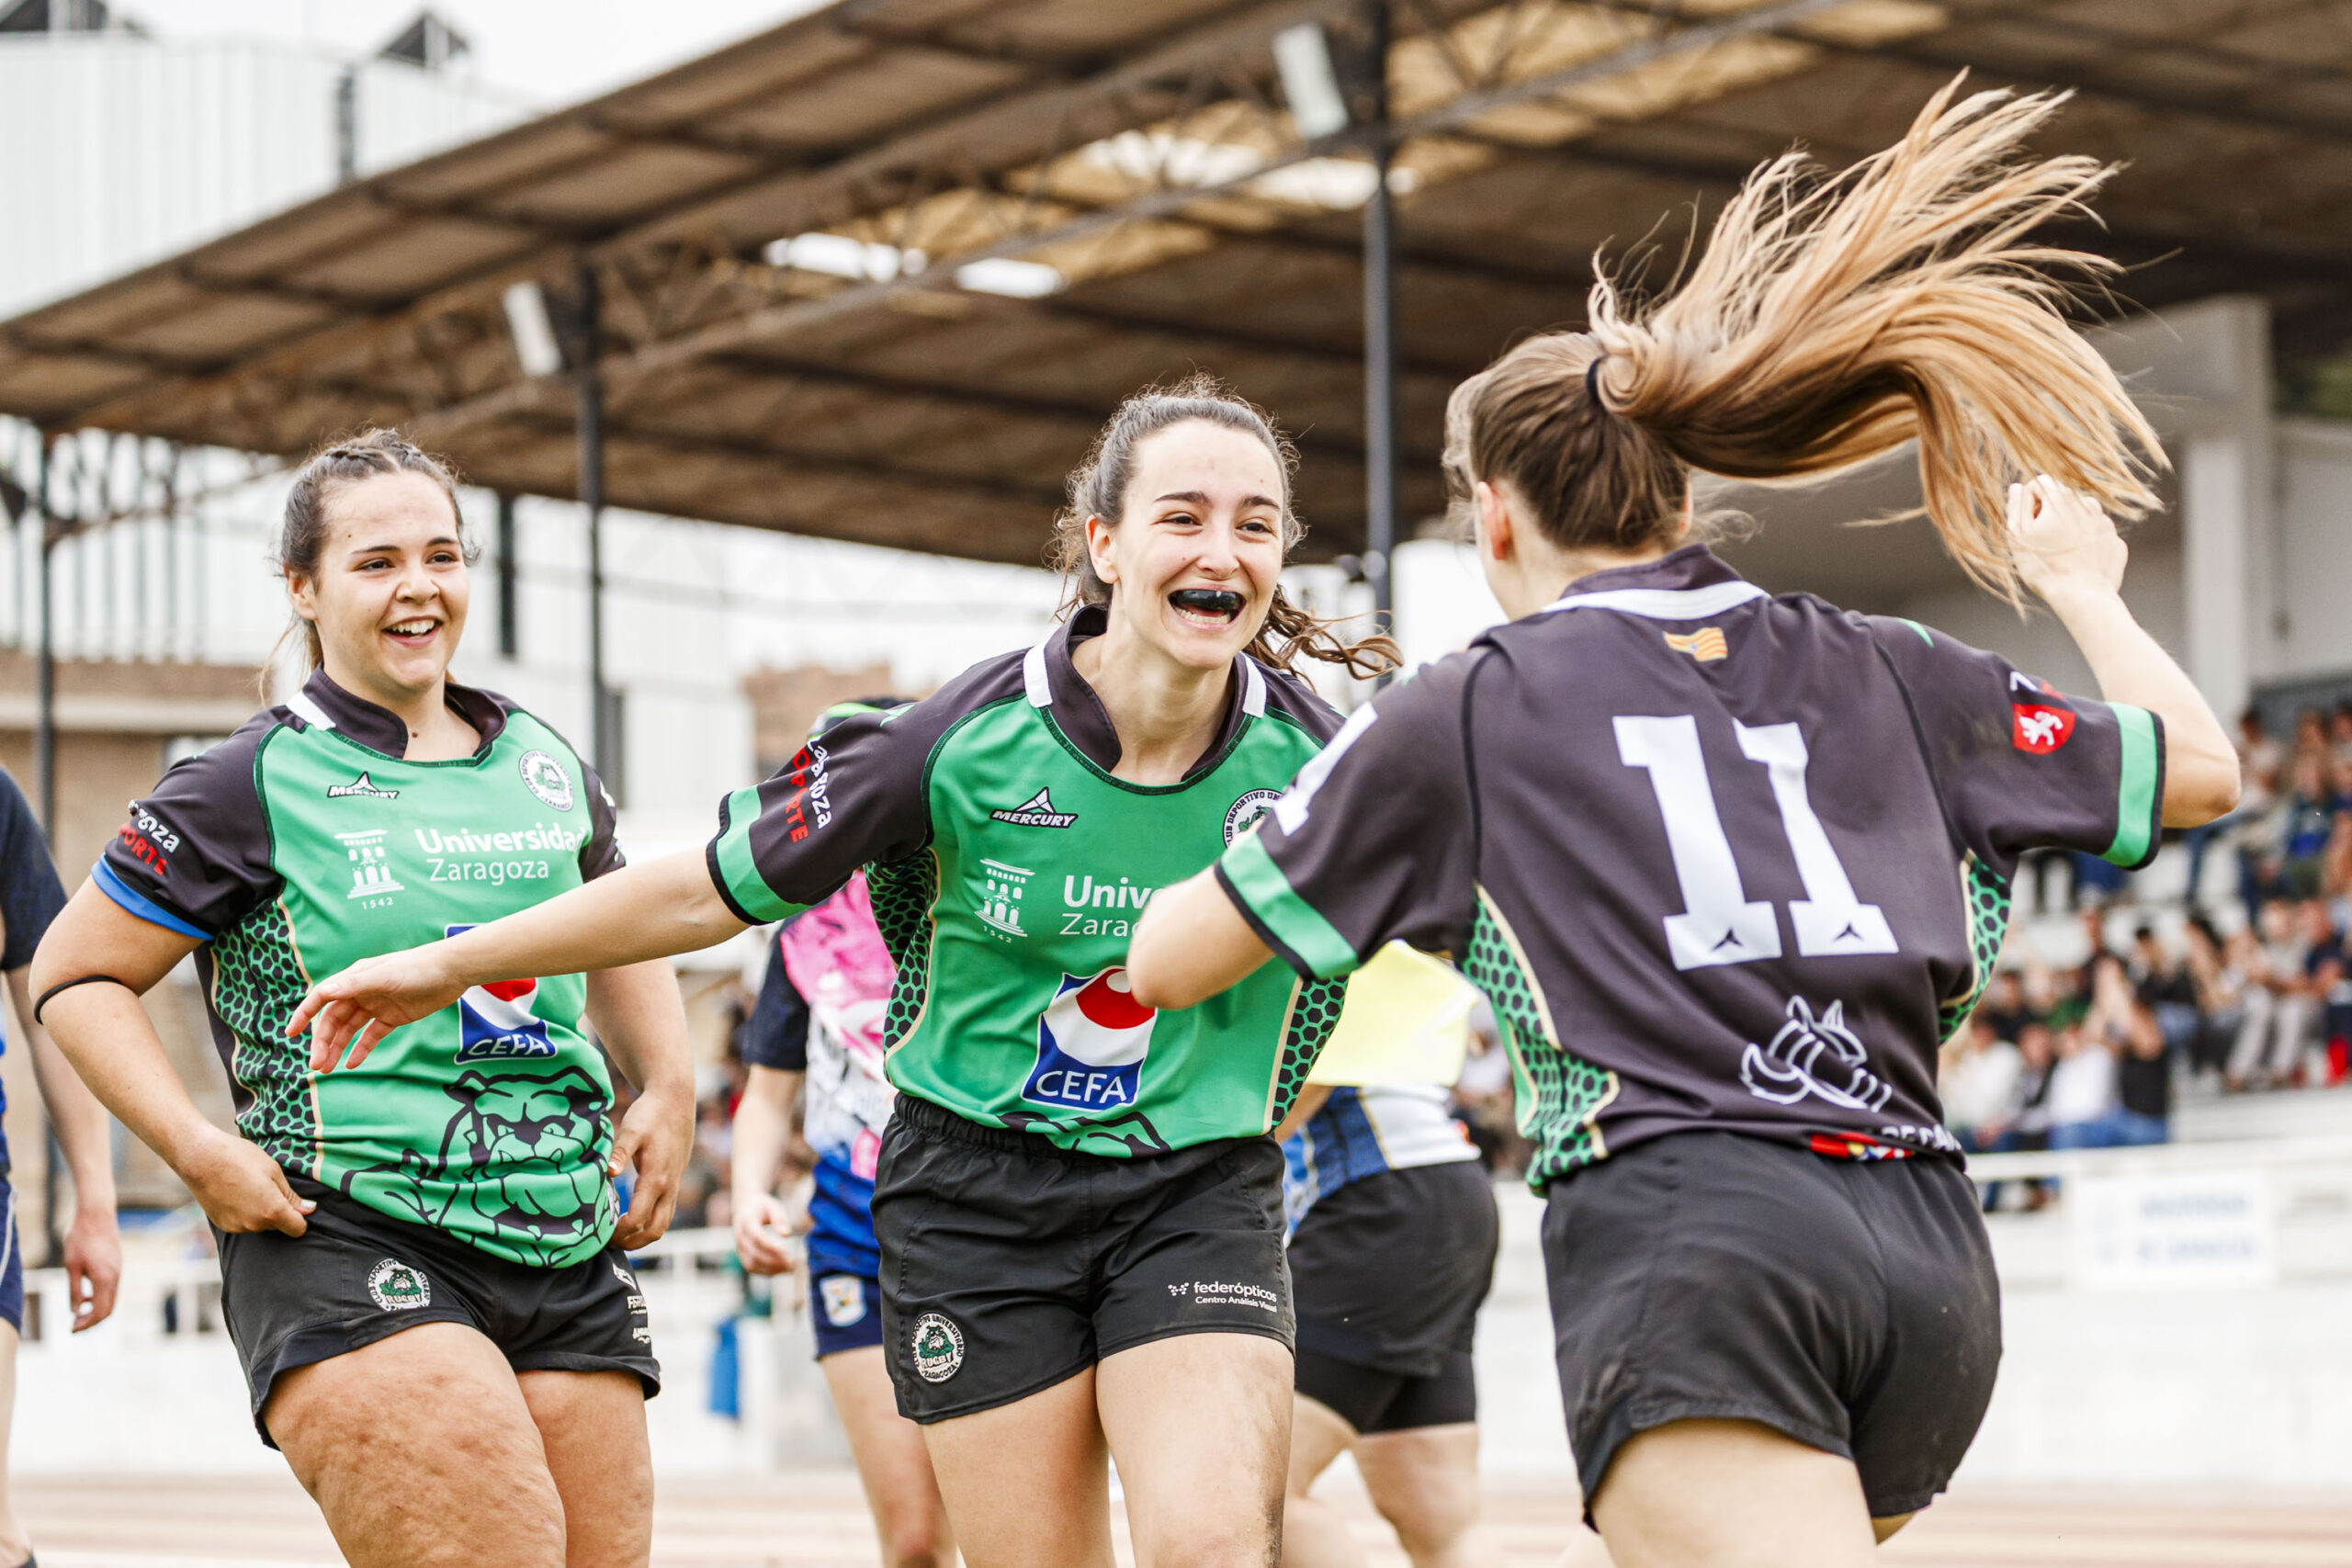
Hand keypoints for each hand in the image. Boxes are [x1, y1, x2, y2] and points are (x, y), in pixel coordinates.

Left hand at [62, 1203, 122, 1330]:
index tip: (71, 1329)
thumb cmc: (80, 1238)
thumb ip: (74, 1290)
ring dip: (96, 1310)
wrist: (97, 1215)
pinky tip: (86, 1297)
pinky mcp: (117, 1265)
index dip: (86, 1324)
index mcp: (104, 1279)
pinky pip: (111, 1289)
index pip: (100, 1311)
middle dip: (92, 1321)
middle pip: (109, 1309)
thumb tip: (75, 1311)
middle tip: (74, 1326)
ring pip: (111, 1300)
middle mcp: (115, 1277)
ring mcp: (118, 1271)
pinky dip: (100, 1299)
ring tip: (78, 1314)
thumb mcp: (71, 1266)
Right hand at [179, 1128, 312, 1236]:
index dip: (301, 1217)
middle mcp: (255, 1225)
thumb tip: (309, 1210)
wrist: (201, 1159)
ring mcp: (237, 1227)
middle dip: (278, 1210)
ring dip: (260, 1211)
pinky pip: (243, 1222)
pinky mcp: (223, 1225)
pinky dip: (244, 1212)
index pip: (298, 1229)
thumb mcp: (273, 1171)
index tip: (297, 1205)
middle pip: (278, 1225)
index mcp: (272, 1211)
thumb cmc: (240, 1159)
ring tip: (248, 1187)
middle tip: (266, 1186)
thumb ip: (291, 1195)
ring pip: (259, 1223)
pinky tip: (235, 1194)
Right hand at [287, 946, 466, 1070]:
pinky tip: (351, 1064)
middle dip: (323, 1042)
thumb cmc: (418, 968)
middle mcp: (362, 991)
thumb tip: (325, 991)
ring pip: (350, 1030)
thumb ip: (355, 984)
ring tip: (327, 1069)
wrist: (453, 971)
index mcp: (355, 978)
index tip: (290, 1033)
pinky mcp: (393, 1017)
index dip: (304, 1014)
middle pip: (334, 1020)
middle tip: (316, 1065)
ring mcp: (377, 1005)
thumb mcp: (385, 976)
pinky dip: (361, 1049)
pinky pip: (371, 1036)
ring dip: (337, 1048)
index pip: (322, 997)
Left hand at [607, 1083, 692, 1250]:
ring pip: (663, 1224)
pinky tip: (632, 1217)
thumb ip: (620, 1152)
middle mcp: (669, 1186)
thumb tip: (609, 1174)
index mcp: (656, 1178)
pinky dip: (650, 1223)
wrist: (676, 1100)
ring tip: (618, 1237)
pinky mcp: (675, 1181)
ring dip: (642, 1236)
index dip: (619, 1232)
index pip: (639, 1218)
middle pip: (655, 1230)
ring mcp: (674, 1185)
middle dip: (632, 1242)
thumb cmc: (651, 1114)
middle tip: (606, 1243)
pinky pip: (665, 1212)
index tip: (599, 1234)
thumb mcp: (632, 1129)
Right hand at [732, 1190, 802, 1275]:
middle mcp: (740, 1236)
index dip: (771, 1246)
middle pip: (754, 1253)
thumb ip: (779, 1219)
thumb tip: (786, 1235)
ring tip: (789, 1268)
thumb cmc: (762, 1206)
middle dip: (773, 1261)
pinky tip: (781, 1270)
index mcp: (747, 1221)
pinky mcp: (742, 1254)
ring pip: (752, 1264)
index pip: (757, 1237)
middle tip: (792, 1263)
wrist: (744, 1206)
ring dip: (770, 1269)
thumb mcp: (773, 1206)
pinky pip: (751, 1268)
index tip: (786, 1252)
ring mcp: (739, 1247)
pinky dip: (765, 1272)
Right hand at [2009, 474, 2126, 604]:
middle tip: (2041, 541)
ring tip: (2061, 552)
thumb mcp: (2018, 536)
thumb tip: (2017, 487)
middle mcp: (2087, 504)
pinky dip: (2087, 543)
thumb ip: (2016, 507)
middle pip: (2063, 497)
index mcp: (2060, 499)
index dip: (2028, 501)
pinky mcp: (2116, 542)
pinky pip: (2097, 536)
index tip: (2027, 523)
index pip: (2041, 482)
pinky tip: (2079, 562)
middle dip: (2050, 512)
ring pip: (2083, 515)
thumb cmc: (2043, 566)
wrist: (2082, 596)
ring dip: (2070, 525)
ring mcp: (2105, 523)